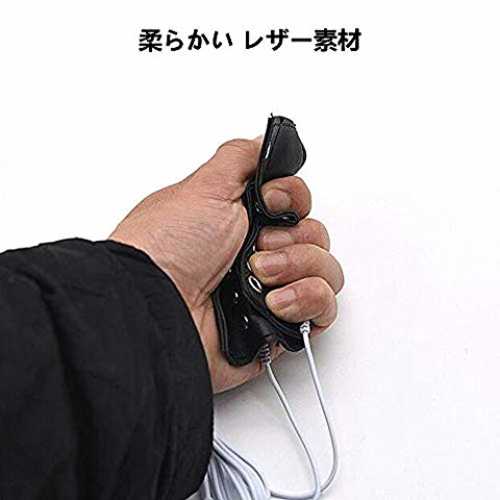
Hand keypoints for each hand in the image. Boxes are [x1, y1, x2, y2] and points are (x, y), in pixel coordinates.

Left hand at [110, 136, 343, 392]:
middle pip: (315, 235)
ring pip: (326, 271)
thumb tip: (265, 141)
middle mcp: (260, 254)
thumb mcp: (203, 187)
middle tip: (257, 247)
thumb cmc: (165, 248)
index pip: (297, 204)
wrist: (151, 308)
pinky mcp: (278, 327)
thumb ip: (240, 159)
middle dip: (292, 239)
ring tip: (261, 275)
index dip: (293, 198)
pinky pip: (322, 310)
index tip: (270, 201)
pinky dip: (307, 300)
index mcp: (243, 221)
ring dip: (298, 267)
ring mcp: (271, 291)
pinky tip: (275, 302)